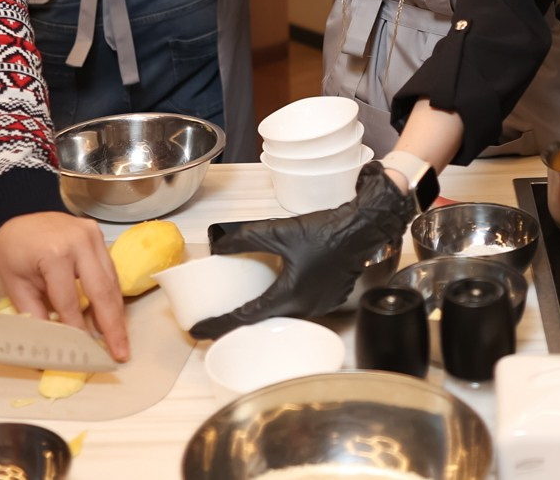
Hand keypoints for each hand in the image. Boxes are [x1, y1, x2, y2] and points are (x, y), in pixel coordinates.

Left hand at [0, 211, 130, 360]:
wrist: (16, 213)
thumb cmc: (13, 250)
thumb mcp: (15, 284)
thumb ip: (34, 315)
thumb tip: (49, 347)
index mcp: (54, 255)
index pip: (70, 301)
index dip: (78, 329)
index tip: (85, 353)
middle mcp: (79, 243)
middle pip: (101, 291)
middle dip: (112, 326)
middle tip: (120, 353)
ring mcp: (92, 236)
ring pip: (111, 280)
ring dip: (117, 312)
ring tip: (120, 340)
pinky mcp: (98, 234)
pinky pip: (109, 269)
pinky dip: (112, 293)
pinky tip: (114, 314)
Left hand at [189, 162, 417, 340]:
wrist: (362, 229)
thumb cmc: (325, 232)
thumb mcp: (279, 232)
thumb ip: (245, 239)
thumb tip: (219, 246)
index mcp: (288, 297)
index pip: (245, 318)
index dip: (218, 325)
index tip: (197, 331)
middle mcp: (304, 309)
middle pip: (264, 322)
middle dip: (238, 323)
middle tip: (216, 319)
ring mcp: (319, 307)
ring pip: (283, 316)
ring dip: (262, 313)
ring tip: (242, 307)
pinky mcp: (329, 300)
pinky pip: (300, 308)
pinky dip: (283, 304)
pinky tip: (275, 292)